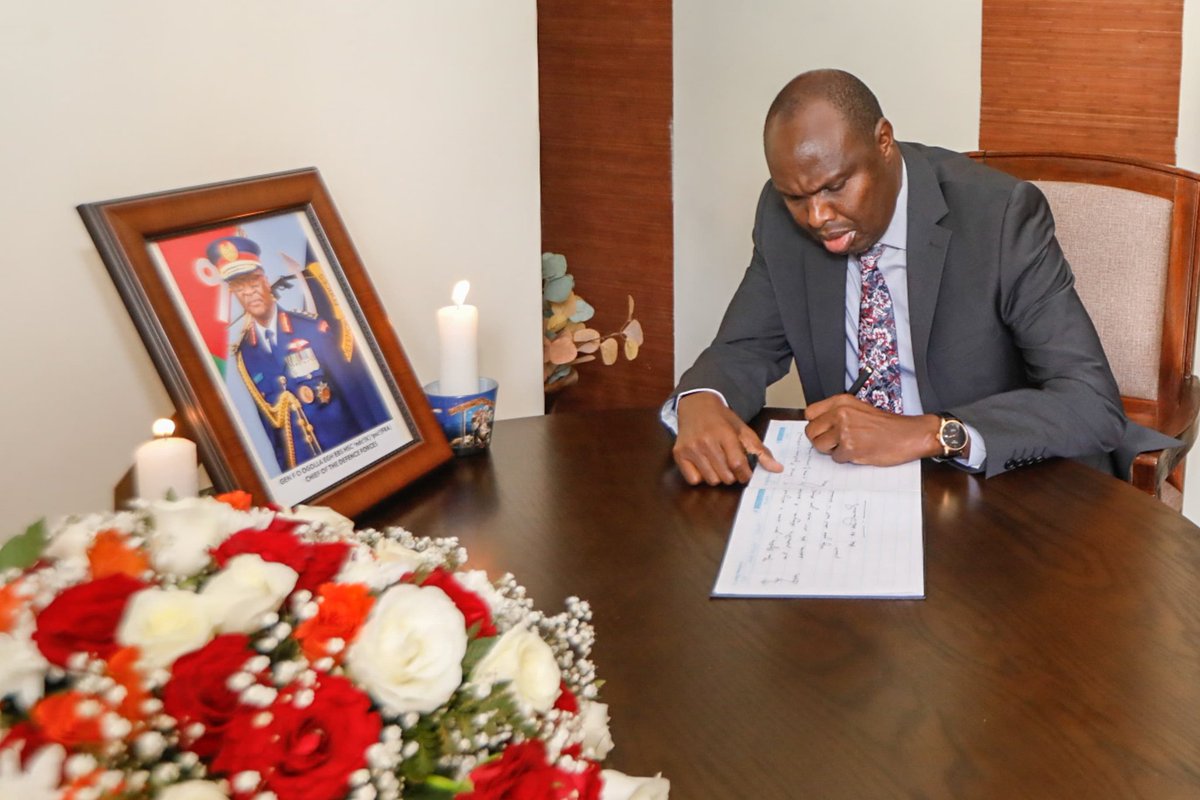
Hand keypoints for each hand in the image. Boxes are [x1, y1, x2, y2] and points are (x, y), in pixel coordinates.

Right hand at [673, 392, 783, 484]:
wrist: (696, 406)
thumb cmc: (721, 419)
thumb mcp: (743, 430)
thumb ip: (759, 450)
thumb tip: (777, 468)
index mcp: (724, 434)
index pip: (738, 465)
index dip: (745, 474)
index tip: (746, 473)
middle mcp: (705, 441)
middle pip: (725, 476)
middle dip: (732, 475)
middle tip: (730, 464)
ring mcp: (691, 448)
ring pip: (711, 480)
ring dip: (717, 476)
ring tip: (717, 462)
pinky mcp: (679, 454)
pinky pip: (694, 480)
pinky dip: (701, 476)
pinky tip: (704, 464)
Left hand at [803, 394, 942, 465]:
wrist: (908, 435)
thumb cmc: (887, 425)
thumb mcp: (858, 408)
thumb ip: (837, 413)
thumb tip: (818, 425)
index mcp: (841, 401)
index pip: (810, 413)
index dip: (816, 424)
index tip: (823, 429)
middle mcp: (840, 414)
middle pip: (811, 432)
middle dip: (821, 439)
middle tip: (835, 441)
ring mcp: (844, 431)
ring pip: (820, 446)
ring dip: (832, 450)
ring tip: (849, 445)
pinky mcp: (850, 447)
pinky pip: (835, 458)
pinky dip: (845, 458)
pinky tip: (859, 451)